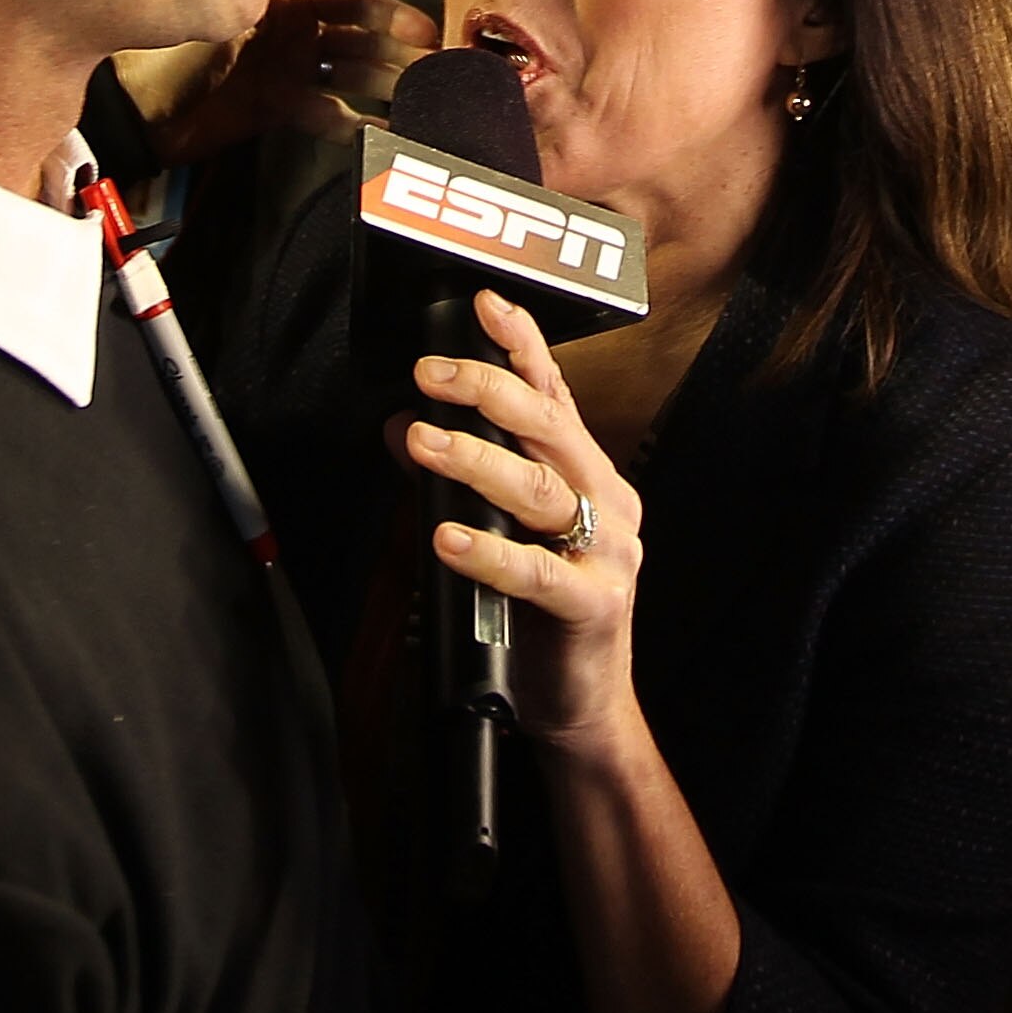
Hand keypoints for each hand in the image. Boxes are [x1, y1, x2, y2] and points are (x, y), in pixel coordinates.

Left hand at [109, 0, 431, 160]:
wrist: (138, 115)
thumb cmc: (170, 54)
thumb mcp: (227, 7)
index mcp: (284, 0)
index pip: (350, 0)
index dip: (388, 13)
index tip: (421, 28)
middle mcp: (292, 32)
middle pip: (359, 39)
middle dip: (398, 51)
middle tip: (434, 67)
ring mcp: (288, 69)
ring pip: (351, 74)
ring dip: (383, 84)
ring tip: (418, 98)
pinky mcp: (279, 107)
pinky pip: (328, 113)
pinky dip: (354, 122)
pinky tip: (381, 129)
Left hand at [404, 291, 643, 754]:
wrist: (582, 708)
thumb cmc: (539, 617)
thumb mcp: (499, 534)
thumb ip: (460, 481)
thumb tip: (403, 428)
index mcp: (590, 477)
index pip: (555, 397)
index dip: (524, 347)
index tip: (487, 304)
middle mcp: (608, 503)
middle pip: (550, 429)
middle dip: (488, 390)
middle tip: (429, 372)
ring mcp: (608, 554)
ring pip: (540, 491)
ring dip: (476, 461)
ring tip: (422, 442)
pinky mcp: (594, 605)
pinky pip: (536, 572)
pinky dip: (488, 551)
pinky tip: (446, 537)